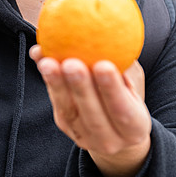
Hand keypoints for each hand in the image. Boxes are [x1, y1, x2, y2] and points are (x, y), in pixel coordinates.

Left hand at [30, 45, 151, 176]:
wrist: (115, 130)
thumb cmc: (128, 97)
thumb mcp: (135, 83)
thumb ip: (125, 66)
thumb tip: (113, 36)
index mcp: (135, 129)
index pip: (123, 110)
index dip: (112, 89)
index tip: (103, 65)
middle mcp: (110, 139)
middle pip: (93, 115)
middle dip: (80, 88)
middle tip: (71, 63)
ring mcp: (85, 137)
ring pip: (69, 111)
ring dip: (56, 85)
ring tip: (47, 61)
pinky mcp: (65, 126)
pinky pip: (56, 103)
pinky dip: (48, 80)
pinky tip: (40, 58)